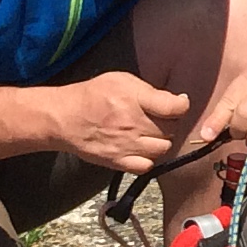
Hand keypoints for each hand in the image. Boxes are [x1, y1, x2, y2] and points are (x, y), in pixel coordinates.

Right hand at [43, 73, 196, 173]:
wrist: (64, 118)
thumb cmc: (92, 95)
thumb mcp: (121, 80)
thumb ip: (148, 90)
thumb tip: (173, 100)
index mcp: (135, 100)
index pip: (175, 108)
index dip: (182, 105)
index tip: (178, 104)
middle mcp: (133, 124)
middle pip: (171, 129)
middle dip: (170, 122)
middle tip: (161, 118)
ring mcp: (126, 146)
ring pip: (163, 148)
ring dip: (162, 140)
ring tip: (152, 133)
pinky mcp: (118, 162)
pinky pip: (147, 166)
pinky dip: (149, 159)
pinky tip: (143, 149)